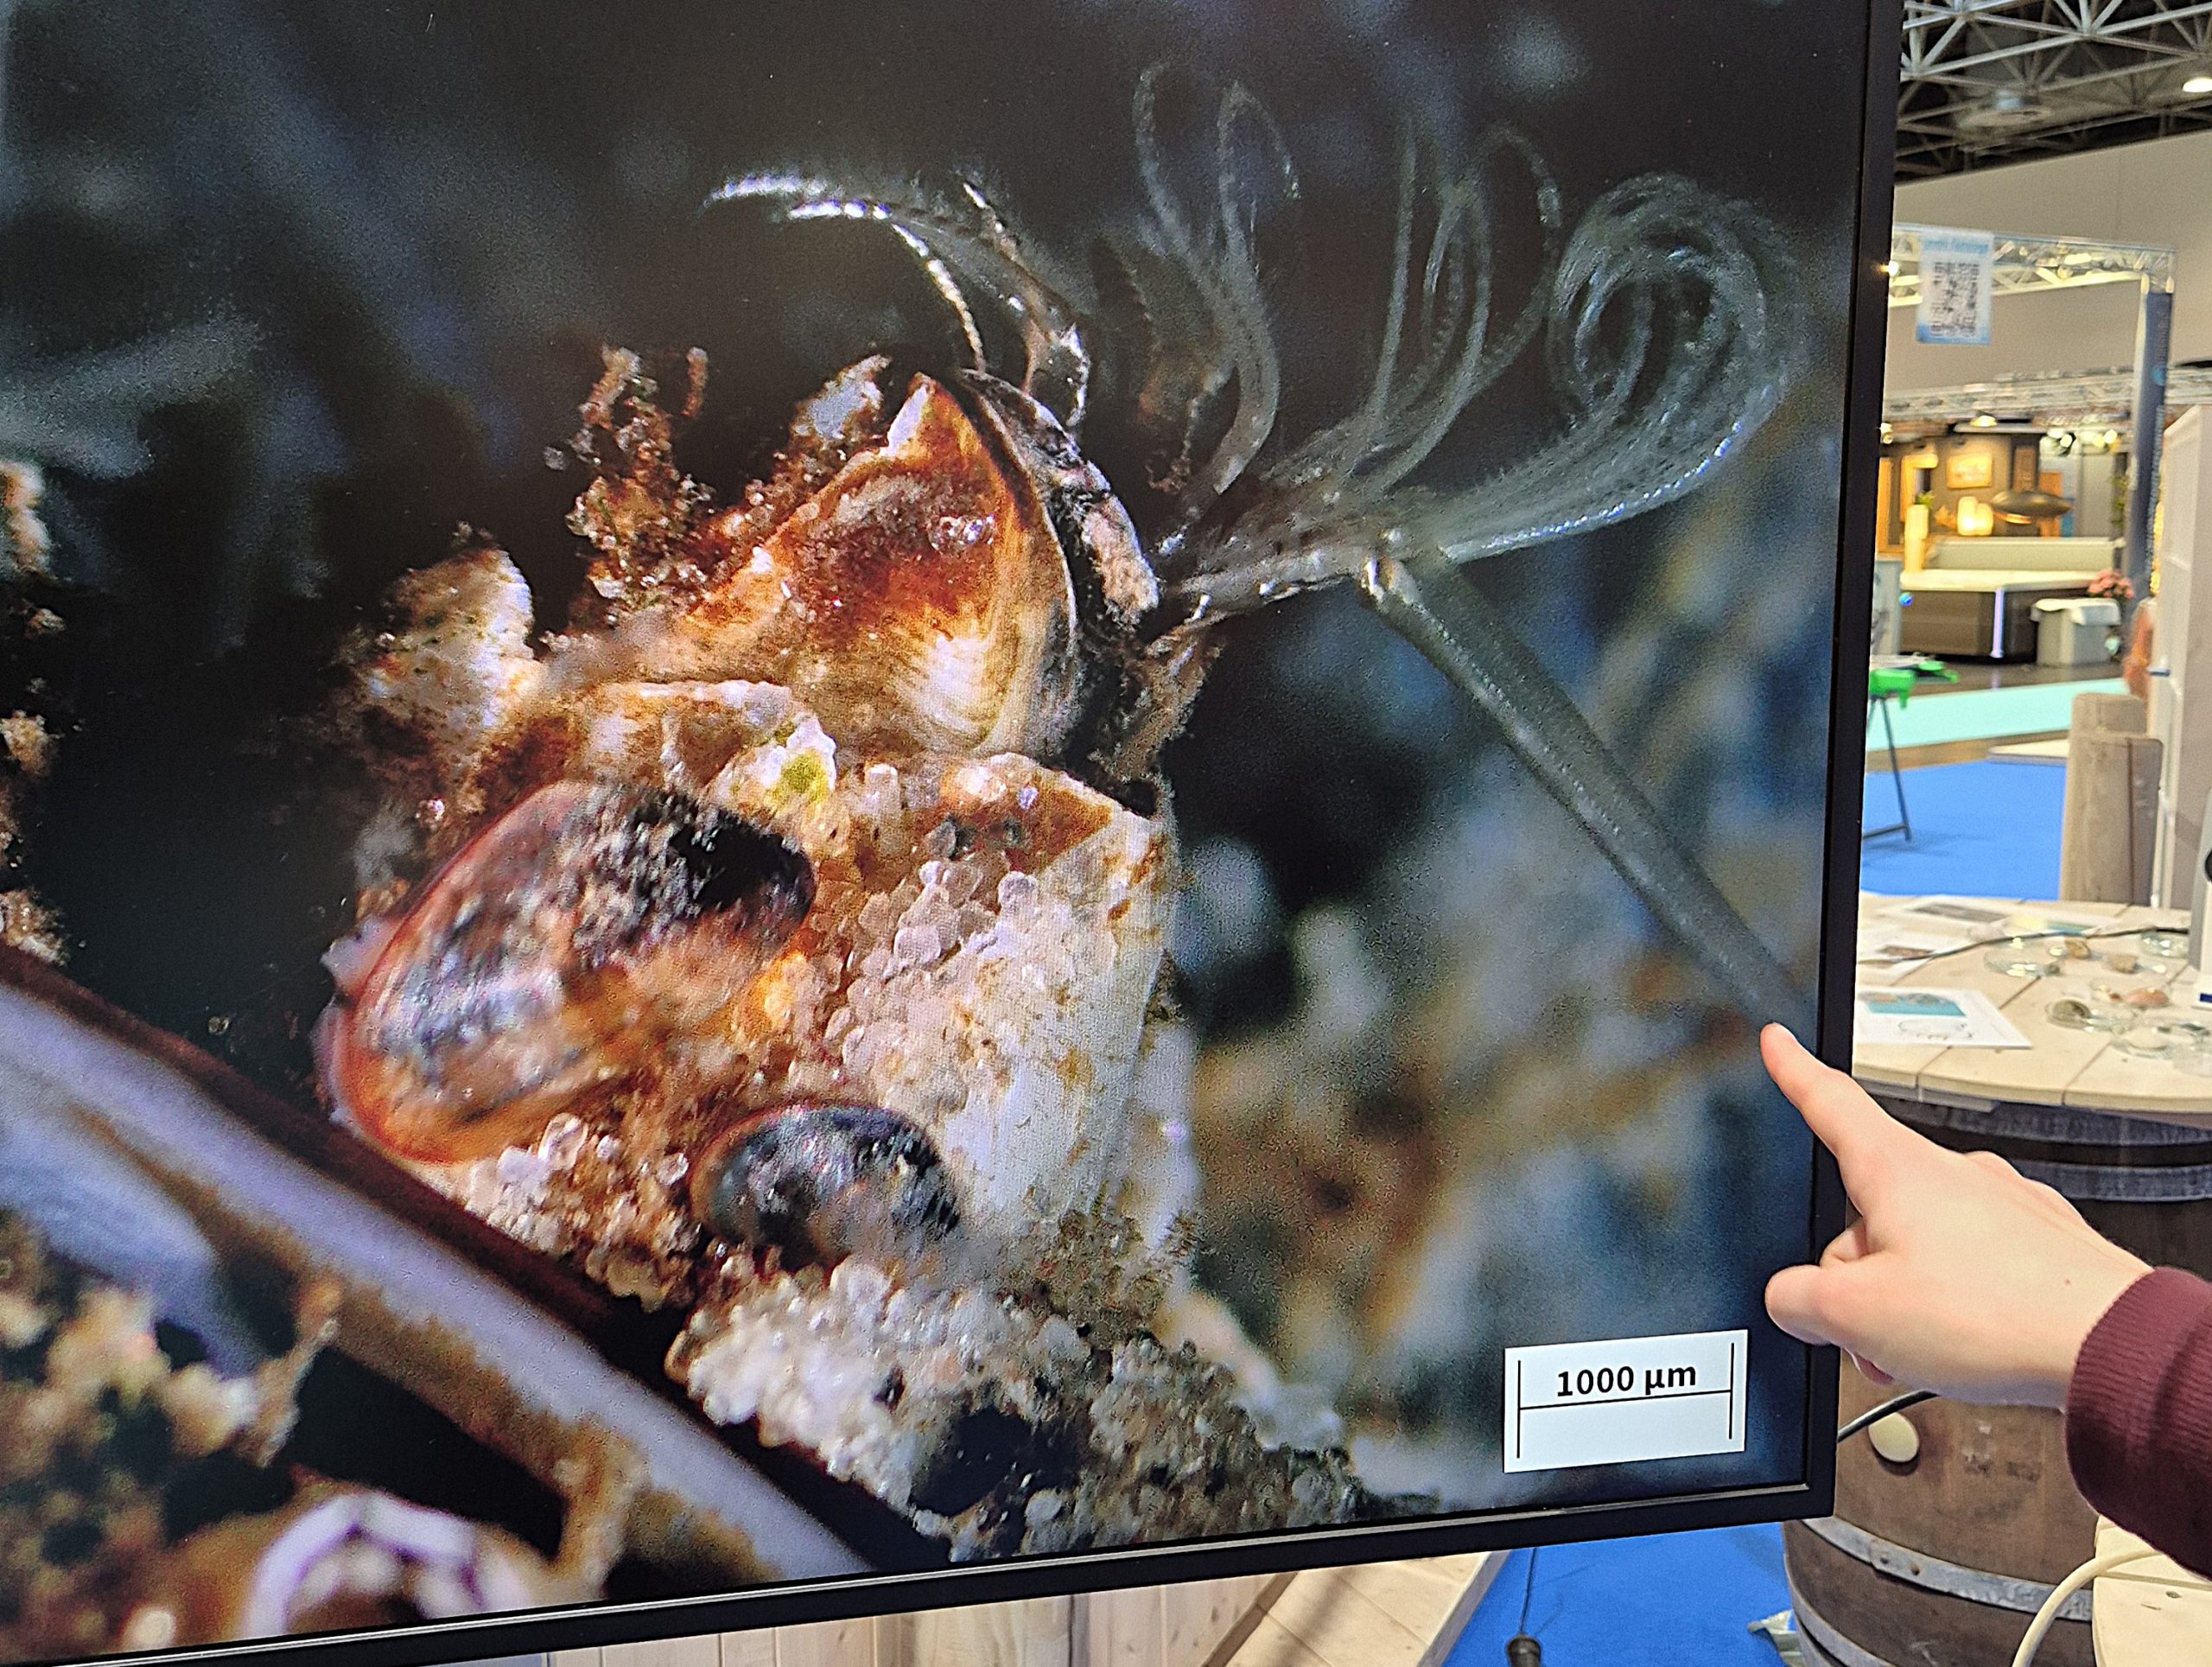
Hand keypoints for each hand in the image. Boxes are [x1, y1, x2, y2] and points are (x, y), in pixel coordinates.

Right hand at [1760, 1024, 2149, 1407]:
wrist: (2109, 1344)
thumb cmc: (1994, 1315)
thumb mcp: (1856, 1315)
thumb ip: (1799, 1299)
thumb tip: (1793, 1298)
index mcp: (1896, 1170)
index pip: (1830, 1102)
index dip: (1795, 1072)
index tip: (1780, 1043)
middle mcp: (1951, 1173)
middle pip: (1868, 1212)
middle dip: (1856, 1274)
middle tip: (1868, 1332)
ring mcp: (2001, 1204)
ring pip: (1920, 1245)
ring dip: (1907, 1297)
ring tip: (1927, 1351)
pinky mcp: (2041, 1242)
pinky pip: (1974, 1264)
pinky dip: (1959, 1302)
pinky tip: (1975, 1344)